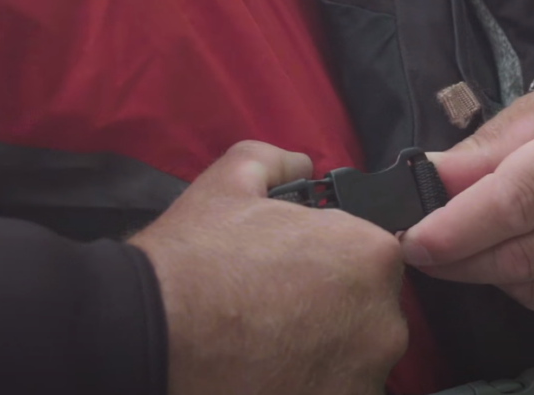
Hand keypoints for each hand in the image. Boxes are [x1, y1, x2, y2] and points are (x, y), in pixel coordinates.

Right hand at [128, 141, 407, 394]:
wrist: (149, 336)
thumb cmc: (194, 261)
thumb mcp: (231, 180)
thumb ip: (279, 161)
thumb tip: (301, 163)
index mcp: (370, 256)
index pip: (373, 259)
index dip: (333, 264)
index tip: (298, 275)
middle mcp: (383, 321)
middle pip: (369, 312)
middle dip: (332, 310)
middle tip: (278, 310)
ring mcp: (365, 375)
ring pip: (355, 358)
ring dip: (324, 352)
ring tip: (270, 345)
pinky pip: (337, 389)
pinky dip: (312, 383)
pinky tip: (271, 372)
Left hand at [400, 54, 533, 315]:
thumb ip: (487, 148)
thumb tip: (429, 180)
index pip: (517, 200)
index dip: (457, 228)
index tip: (414, 240)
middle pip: (527, 253)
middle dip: (462, 259)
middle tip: (425, 251)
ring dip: (492, 276)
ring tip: (470, 250)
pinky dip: (532, 290)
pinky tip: (516, 263)